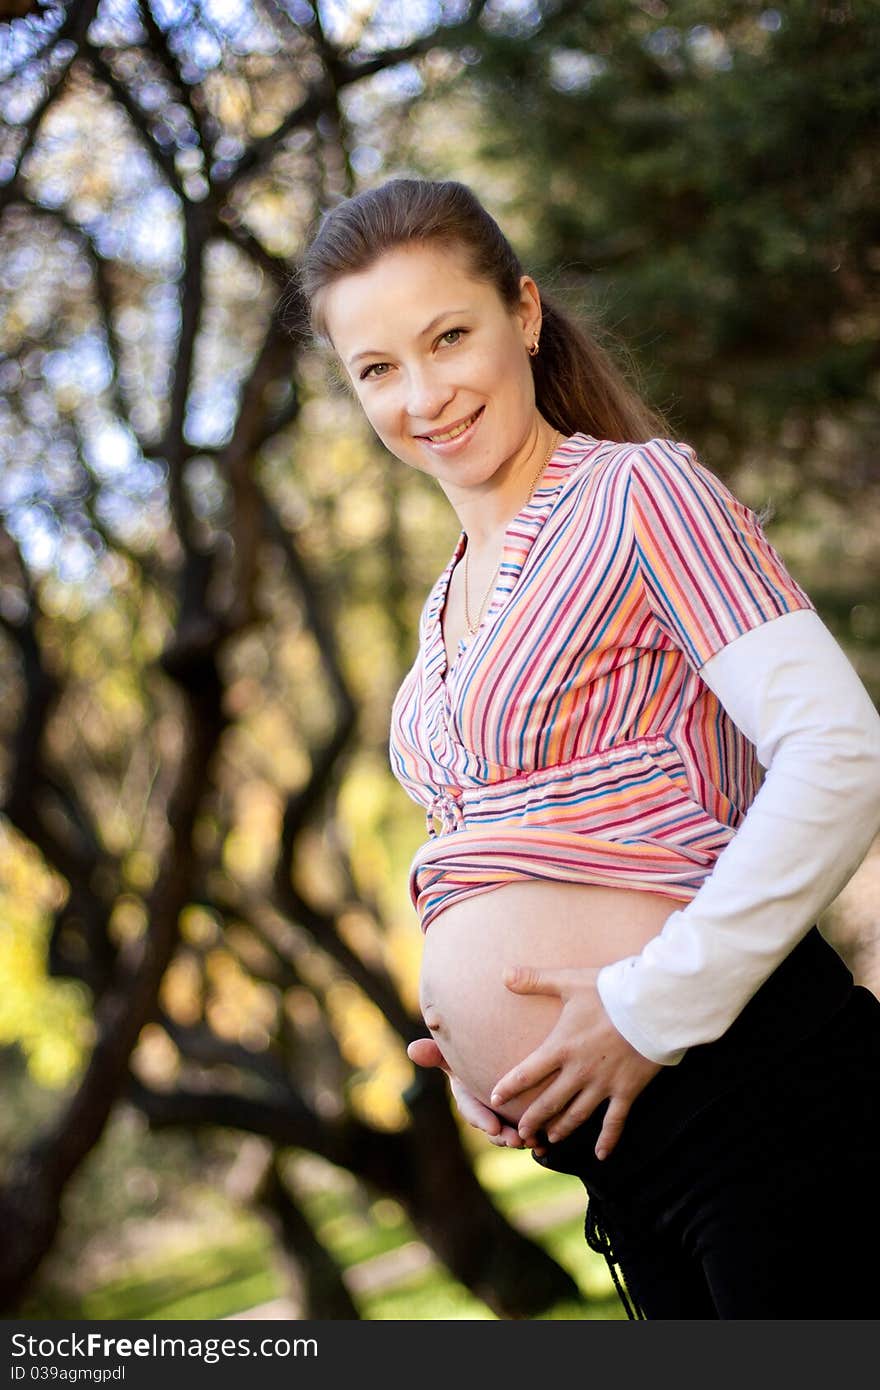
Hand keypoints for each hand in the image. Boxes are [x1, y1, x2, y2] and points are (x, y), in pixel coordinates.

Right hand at [406, 1037, 530, 1148]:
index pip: (472, 1110)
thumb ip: (436, 1052)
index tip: (493, 1127)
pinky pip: (530, 1131)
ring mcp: (504, 1116)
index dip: (481, 1119)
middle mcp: (485, 1110)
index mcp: (468, 1095)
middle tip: (516, 1139)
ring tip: (535, 1141)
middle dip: (504, 1137)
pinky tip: (547, 1143)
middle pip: (494, 1127)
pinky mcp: (522, 1117)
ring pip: (512, 1133)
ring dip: (523, 1139)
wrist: (503, 1050)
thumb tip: (411, 1048)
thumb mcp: (454, 1052)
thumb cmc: (472, 1050)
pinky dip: (538, 1139)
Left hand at [488, 965, 662, 1159]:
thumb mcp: (570, 981)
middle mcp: (579, 1072)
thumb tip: (503, 973)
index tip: (495, 1099)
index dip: (509, 1087)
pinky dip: (607, 1140)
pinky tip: (600, 1156)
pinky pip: (615, 1122)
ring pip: (577, 1115)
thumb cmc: (610, 990)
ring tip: (551, 1140)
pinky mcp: (627, 1090)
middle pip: (549, 1102)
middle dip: (533, 1119)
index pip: (527, 1073)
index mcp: (562, 1047)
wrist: (652, 1005)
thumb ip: (535, 980)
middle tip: (521, 1133)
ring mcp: (604, 1084)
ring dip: (562, 1129)